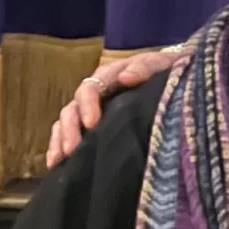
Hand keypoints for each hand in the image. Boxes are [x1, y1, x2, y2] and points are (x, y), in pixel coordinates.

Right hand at [44, 47, 184, 166]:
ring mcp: (90, 108)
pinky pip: (68, 133)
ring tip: (58, 161)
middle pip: (72, 108)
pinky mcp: (91, 124)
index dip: (88, 105)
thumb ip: (144, 68)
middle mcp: (94, 92)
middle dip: (70, 129)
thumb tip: (126, 77)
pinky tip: (56, 164)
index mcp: (108, 75)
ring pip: (65, 122)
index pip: (90, 88)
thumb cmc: (165, 70)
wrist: (173, 75)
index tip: (91, 124)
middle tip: (72, 149)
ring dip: (59, 141)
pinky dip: (59, 146)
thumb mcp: (159, 64)